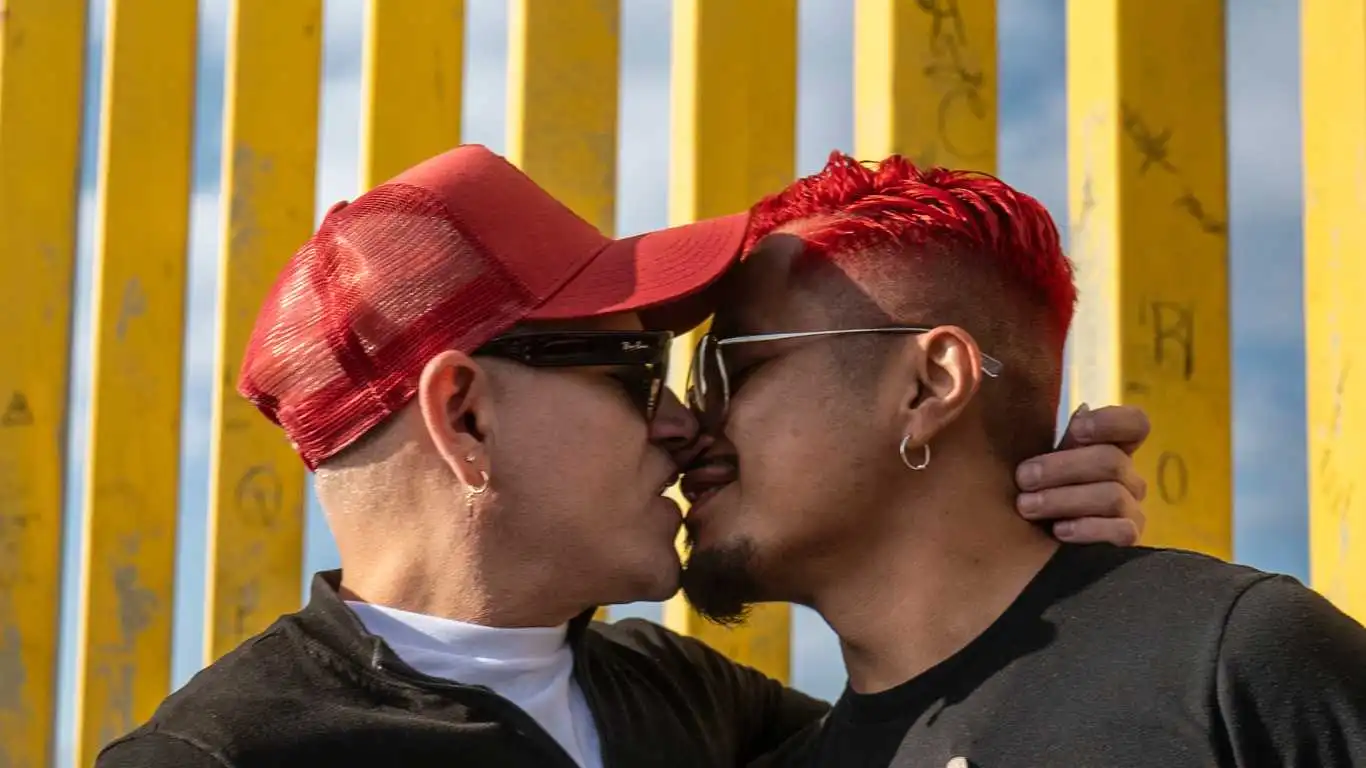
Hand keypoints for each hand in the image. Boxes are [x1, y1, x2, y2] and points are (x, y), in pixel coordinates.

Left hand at [1014, 403, 1149, 545]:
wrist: (1028, 546)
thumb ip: (1056, 437)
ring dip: (1062, 499)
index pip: (1135, 424)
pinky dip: (1088, 529)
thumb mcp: (1039, 462)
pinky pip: (1121, 531)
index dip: (1111, 422)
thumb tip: (1081, 409)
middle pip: (1111, 460)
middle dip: (1061, 467)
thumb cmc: (1034, 492)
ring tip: (1026, 505)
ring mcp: (1132, 510)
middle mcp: (1128, 478)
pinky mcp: (1128, 542)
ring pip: (1112, 495)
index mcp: (1111, 449)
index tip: (1078, 429)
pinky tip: (1058, 530)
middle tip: (1023, 478)